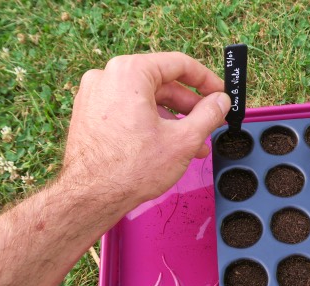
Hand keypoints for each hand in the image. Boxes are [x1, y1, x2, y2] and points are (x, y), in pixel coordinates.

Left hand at [62, 52, 230, 207]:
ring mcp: (94, 96)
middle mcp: (107, 77)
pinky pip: (128, 111)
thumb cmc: (131, 169)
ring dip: (173, 120)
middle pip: (161, 83)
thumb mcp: (183, 140)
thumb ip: (208, 115)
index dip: (206, 80)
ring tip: (194, 144)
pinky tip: (167, 146)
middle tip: (211, 121)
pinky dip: (150, 124)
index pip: (178, 64)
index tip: (220, 95)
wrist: (90, 197)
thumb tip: (221, 101)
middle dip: (190, 106)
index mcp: (130, 72)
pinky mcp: (89, 115)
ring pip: (146, 100)